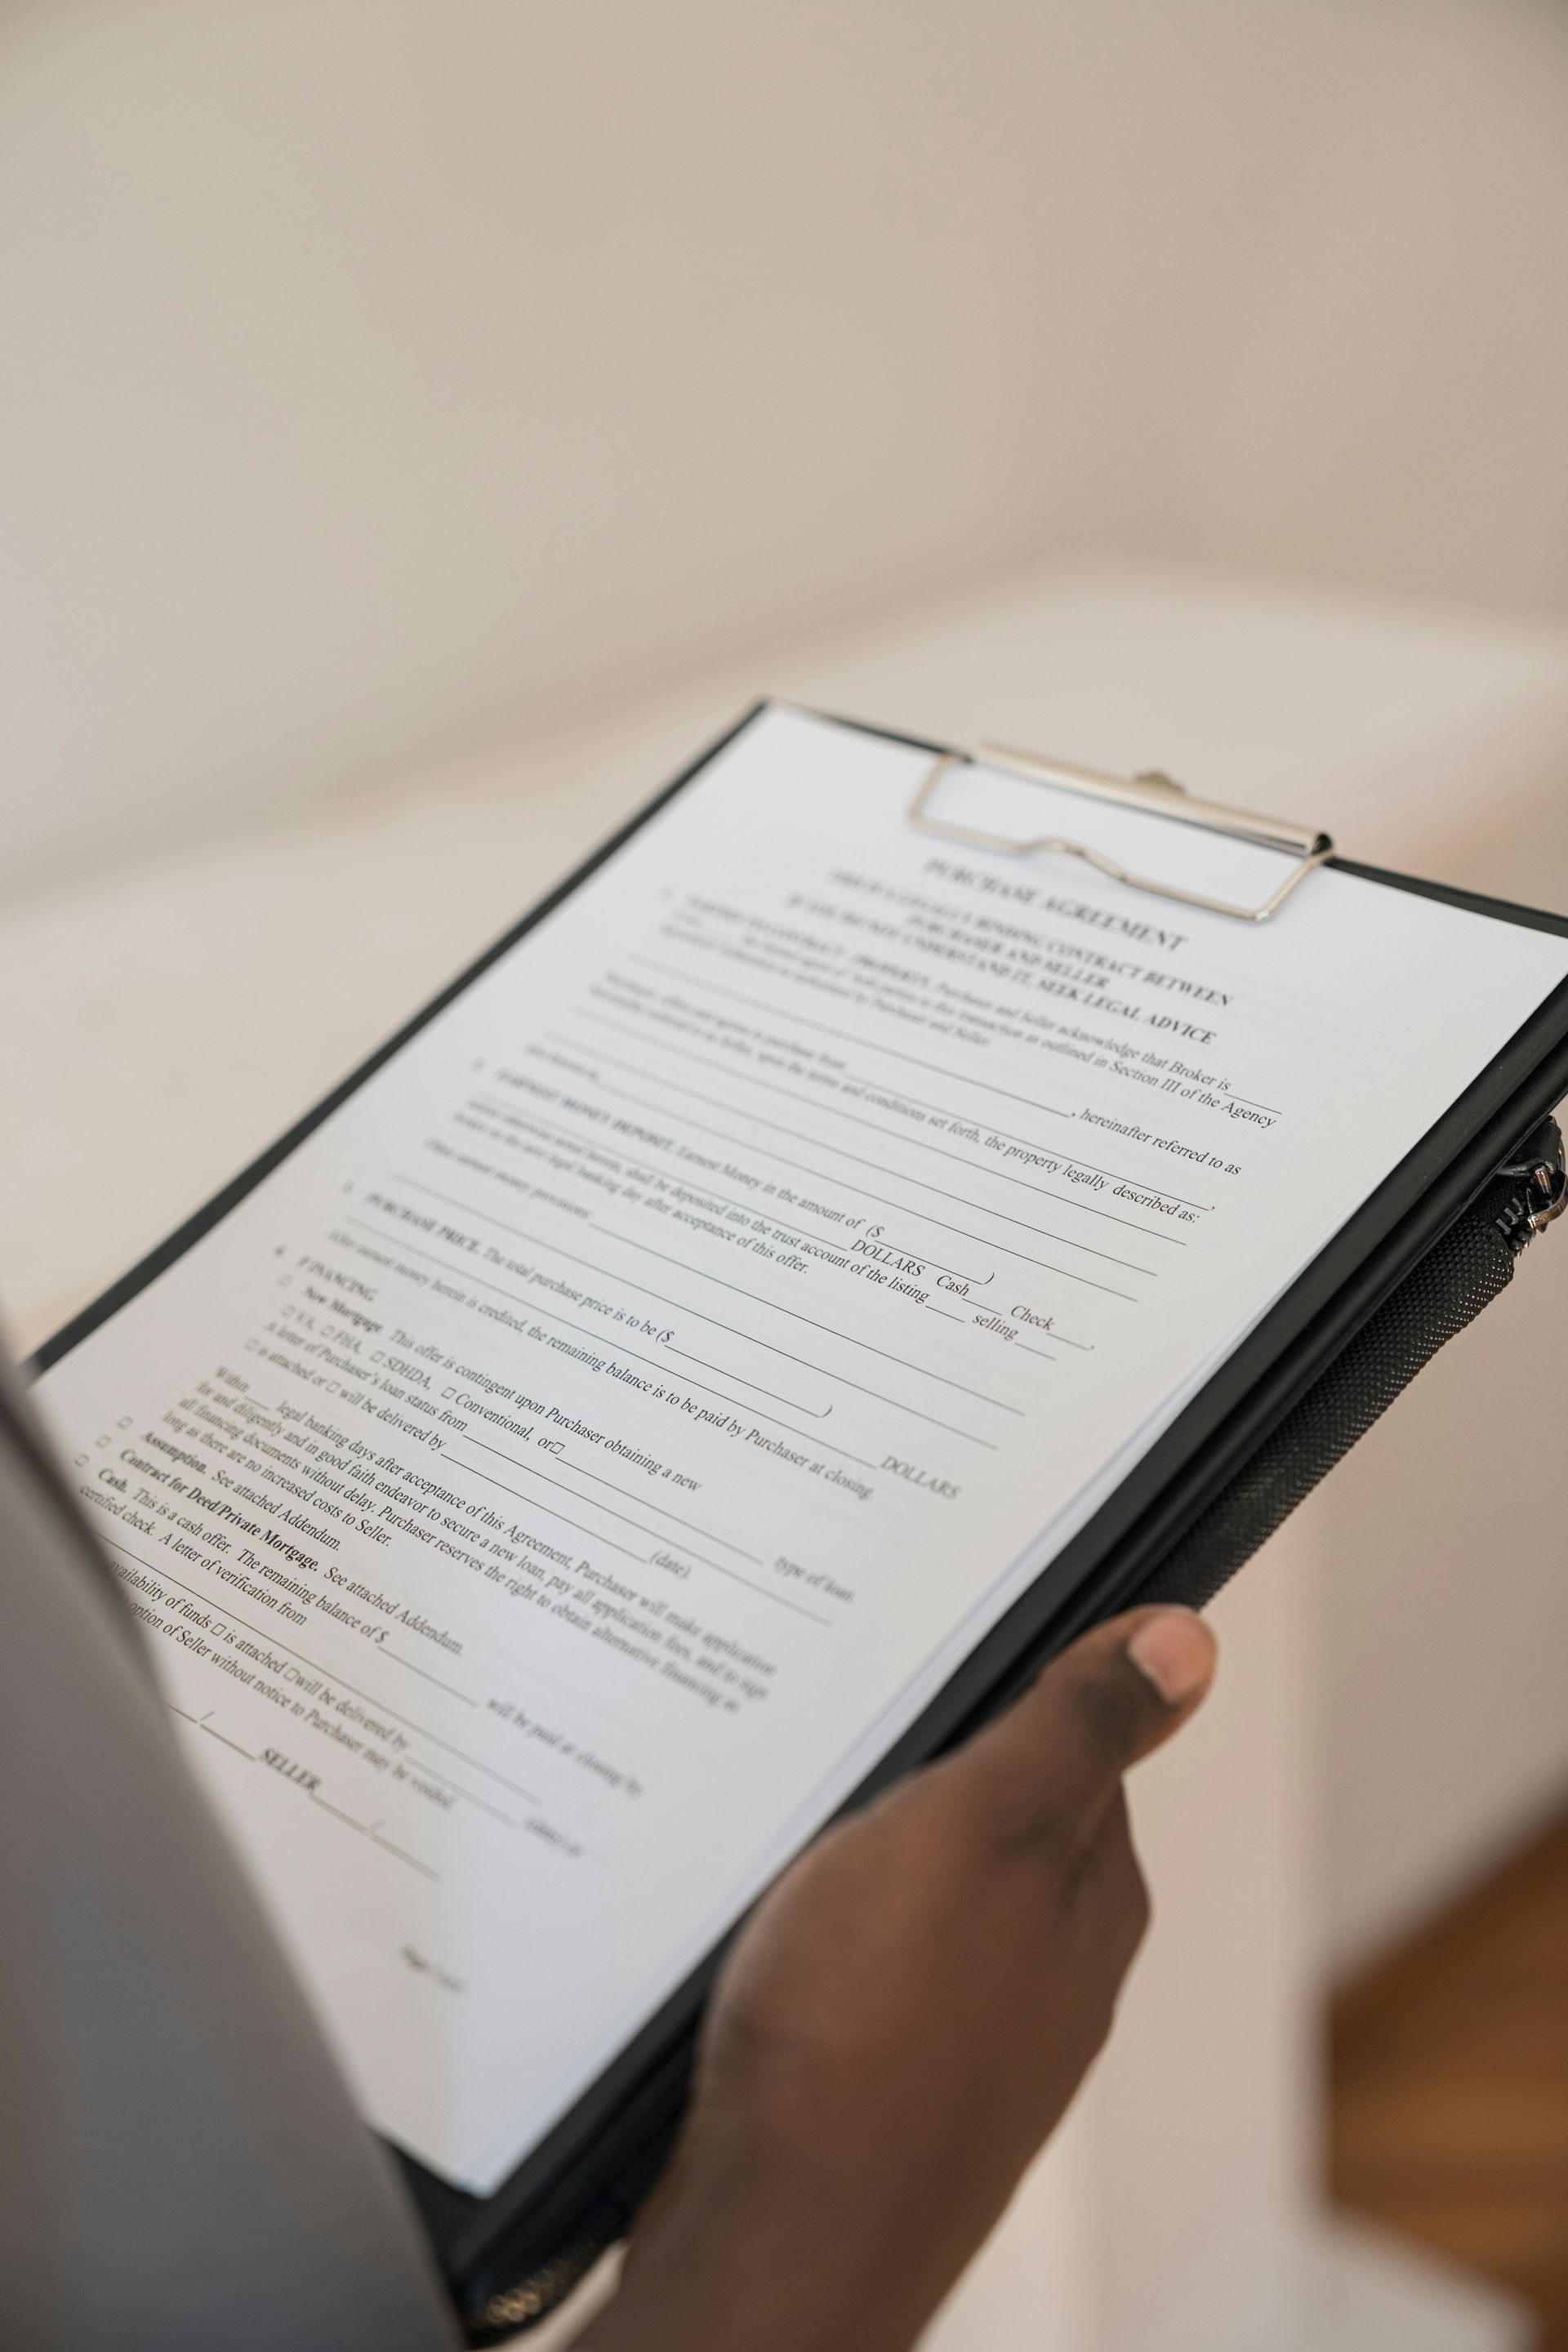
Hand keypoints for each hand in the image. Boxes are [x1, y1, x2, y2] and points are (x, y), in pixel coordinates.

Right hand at [580, 1605, 1216, 2351]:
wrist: (779, 2233)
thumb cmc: (872, 2035)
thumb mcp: (983, 1828)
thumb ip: (1076, 1730)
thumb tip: (1187, 1642)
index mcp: (1091, 1890)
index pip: (1074, 1738)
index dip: (999, 1683)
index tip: (931, 1655)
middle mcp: (1050, 1964)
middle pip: (993, 1813)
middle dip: (919, 1769)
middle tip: (840, 1743)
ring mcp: (971, 2027)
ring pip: (922, 1890)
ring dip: (861, 1851)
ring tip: (794, 1839)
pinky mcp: (892, 2073)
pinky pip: (866, 1962)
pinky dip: (824, 1931)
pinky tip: (777, 1935)